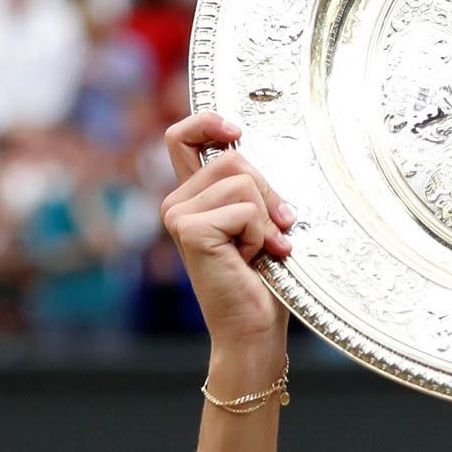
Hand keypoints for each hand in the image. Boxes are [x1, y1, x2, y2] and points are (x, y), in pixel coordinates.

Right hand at [159, 112, 294, 355]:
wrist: (253, 329)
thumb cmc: (261, 281)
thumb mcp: (258, 222)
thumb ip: (251, 189)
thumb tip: (255, 151)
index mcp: (191, 197)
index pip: (182, 137)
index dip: (207, 121)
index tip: (236, 131)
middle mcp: (177, 203)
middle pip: (233, 159)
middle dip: (267, 193)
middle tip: (273, 231)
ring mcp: (178, 215)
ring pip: (242, 181)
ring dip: (265, 218)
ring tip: (259, 249)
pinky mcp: (190, 230)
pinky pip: (244, 209)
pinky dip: (260, 234)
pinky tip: (252, 259)